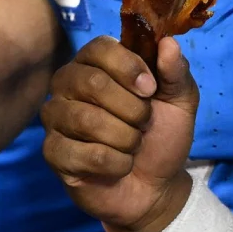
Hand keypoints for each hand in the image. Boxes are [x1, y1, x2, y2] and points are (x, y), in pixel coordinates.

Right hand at [41, 35, 197, 231]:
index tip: (151, 89)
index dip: (128, 67)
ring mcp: (55, 117)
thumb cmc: (161, 136)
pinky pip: (83, 154)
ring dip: (125, 138)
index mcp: (96, 63)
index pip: (99, 48)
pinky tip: (120, 165)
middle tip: (144, 123)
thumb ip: (176, 72)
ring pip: (86, 120)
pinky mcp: (52, 152)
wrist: (155, 187)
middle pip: (92, 83)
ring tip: (133, 145)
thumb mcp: (180, 102)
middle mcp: (68, 83)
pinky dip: (115, 163)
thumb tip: (169, 44)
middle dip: (132, 109)